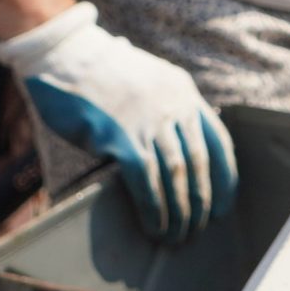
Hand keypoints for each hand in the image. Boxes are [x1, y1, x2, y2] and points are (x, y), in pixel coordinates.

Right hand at [0, 3, 237, 240]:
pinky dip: (155, 209)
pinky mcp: (122, 137)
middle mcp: (174, 106)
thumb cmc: (97, 73)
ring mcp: (150, 121)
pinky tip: (155, 227)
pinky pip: (146, 181)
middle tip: (200, 228)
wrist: (64, 54)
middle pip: (200, 163)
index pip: (218, 140)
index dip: (225, 176)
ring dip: (181, 211)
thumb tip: (164, 151)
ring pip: (177, 175)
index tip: (225, 203)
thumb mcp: (144, 82)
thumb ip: (160, 109)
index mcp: (183, 91)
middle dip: (203, 201)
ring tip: (178, 236)